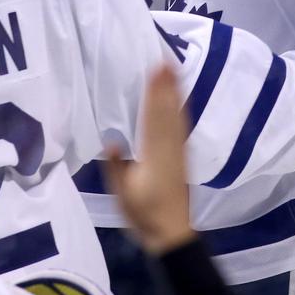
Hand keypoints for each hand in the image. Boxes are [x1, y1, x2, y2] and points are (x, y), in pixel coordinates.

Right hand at [101, 65, 194, 255]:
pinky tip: (180, 99)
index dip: (154, 93)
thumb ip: (117, 167)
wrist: (172, 234)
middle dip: (166, 86)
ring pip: (177, 116)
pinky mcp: (183, 157)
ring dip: (175, 93)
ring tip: (173, 70)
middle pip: (168, 111)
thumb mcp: (122, 194)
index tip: (155, 71)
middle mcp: (169, 148)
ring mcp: (179, 152)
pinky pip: (182, 126)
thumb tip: (111, 141)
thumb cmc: (144, 215)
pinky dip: (181, 108)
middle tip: (165, 59)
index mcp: (154, 155)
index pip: (154, 117)